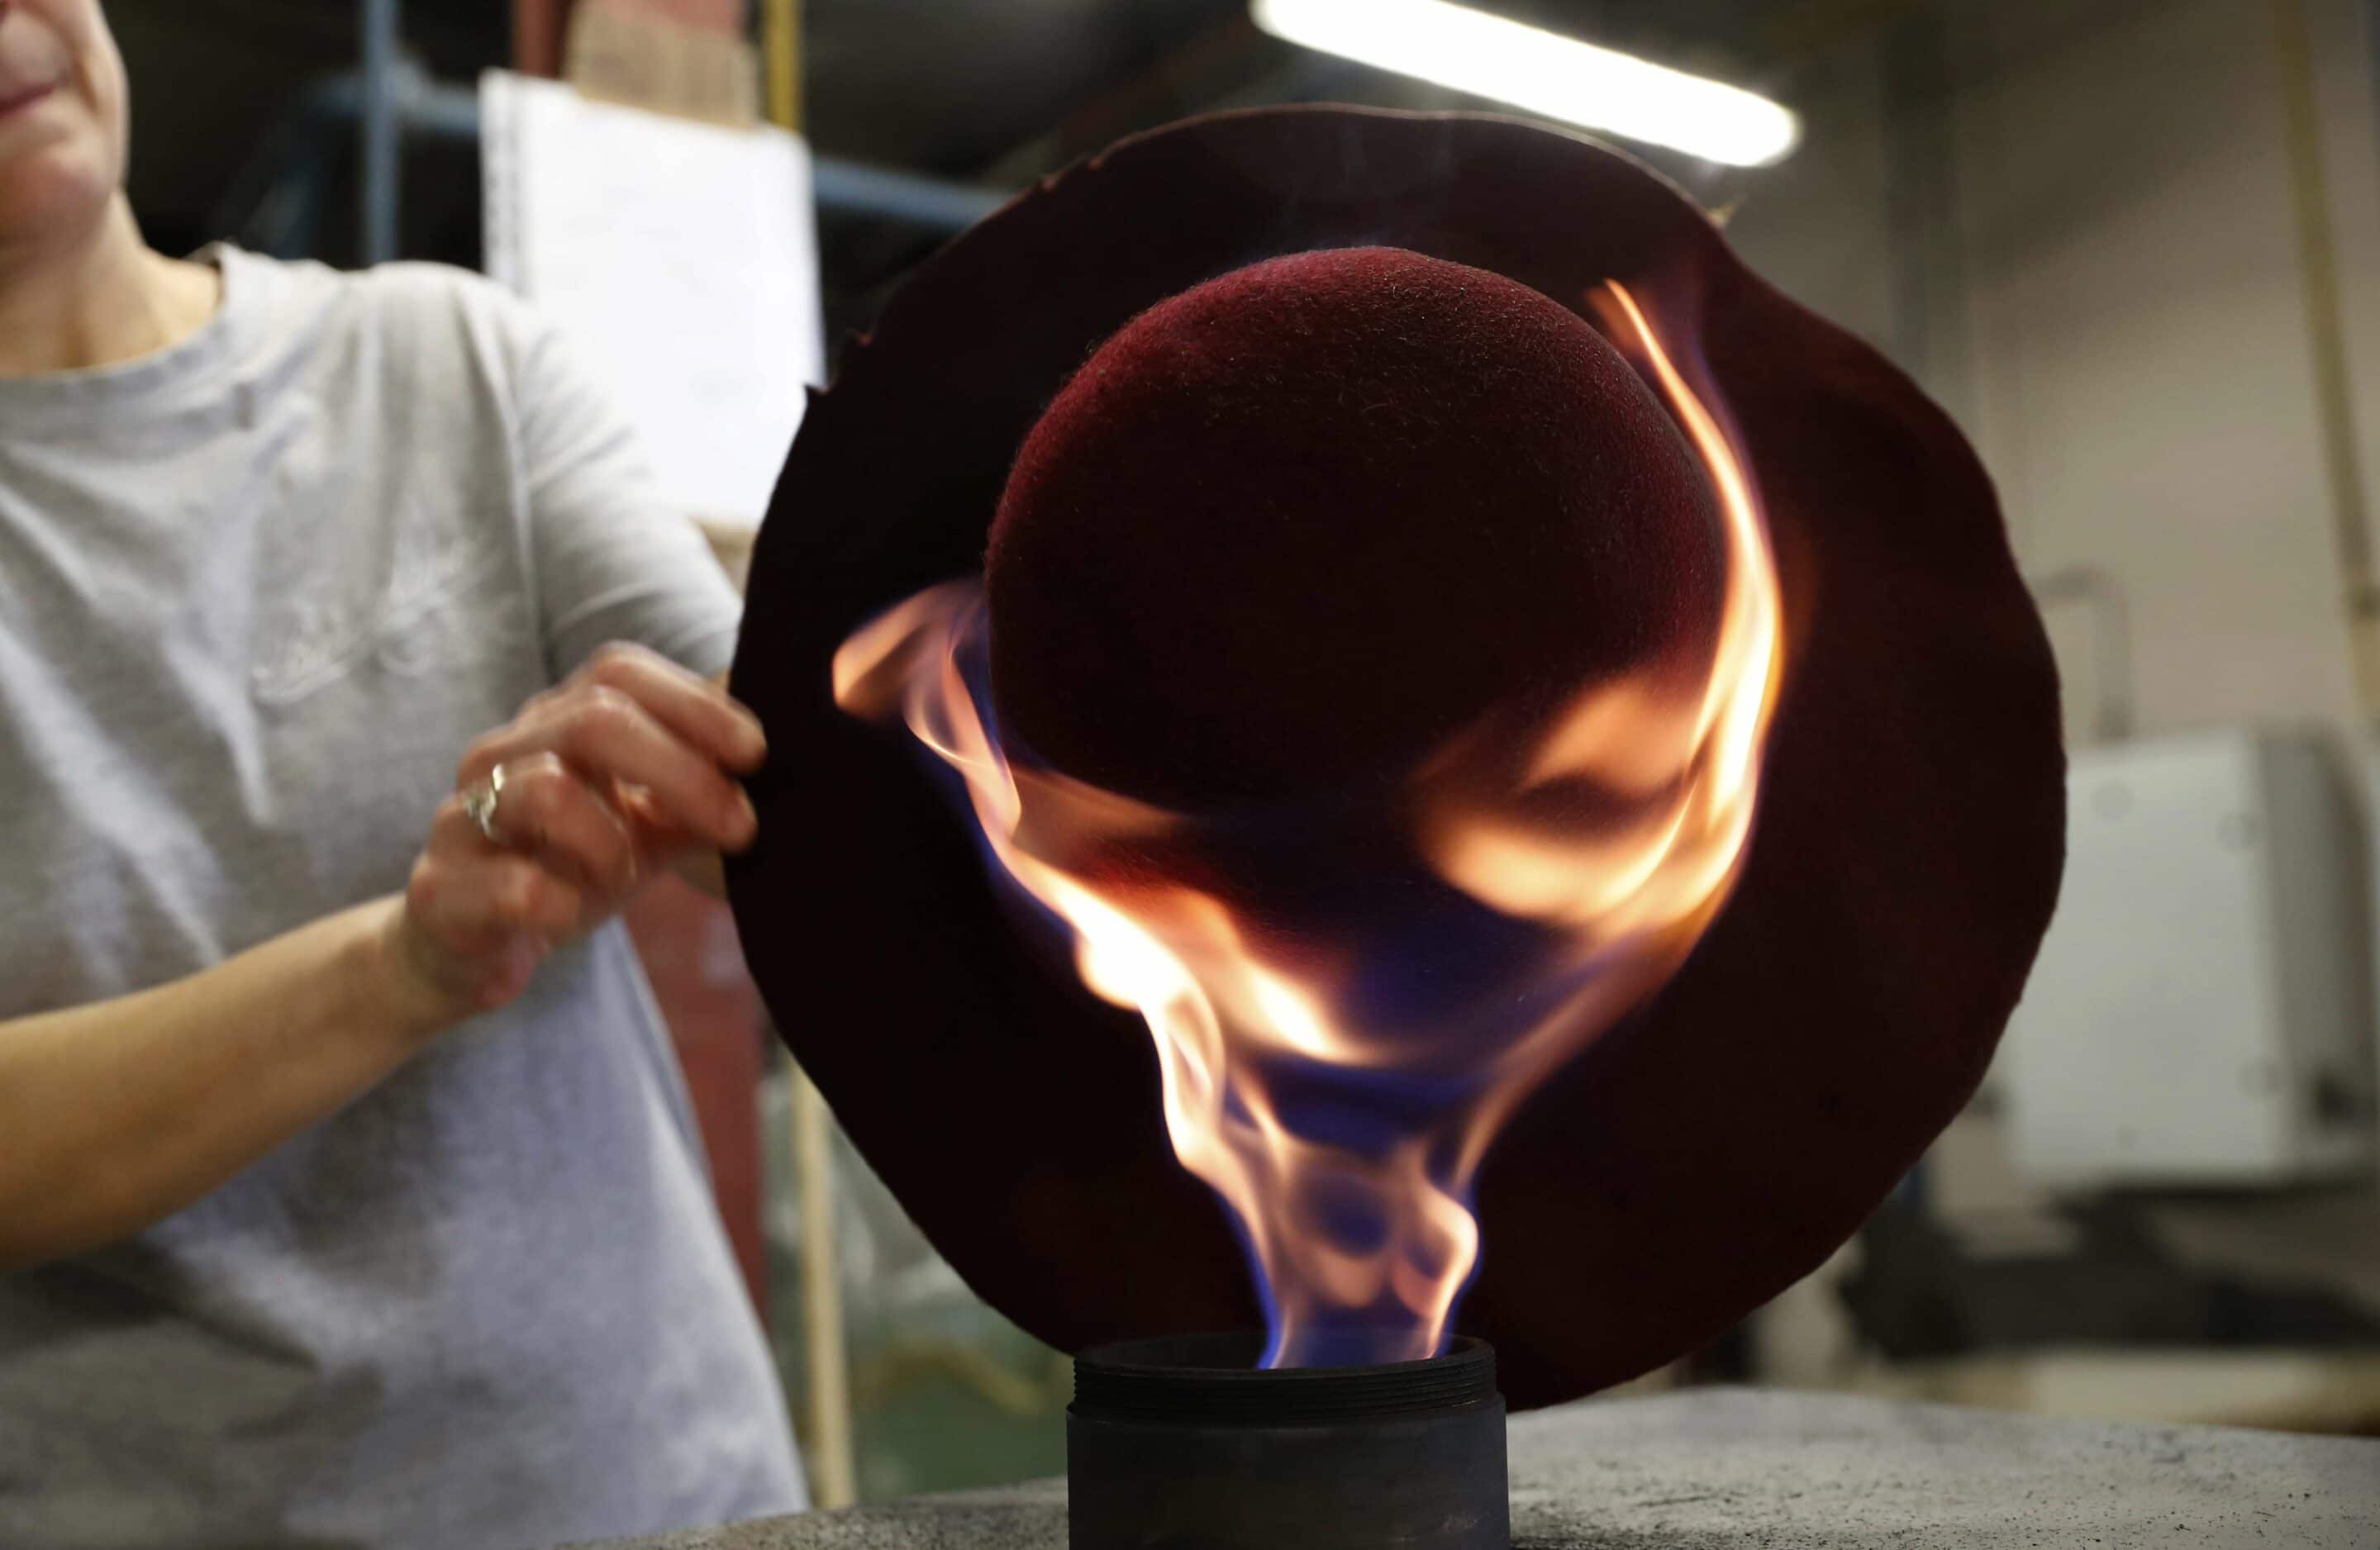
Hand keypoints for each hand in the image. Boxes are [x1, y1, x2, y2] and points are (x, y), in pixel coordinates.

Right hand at [387, 644, 766, 1021]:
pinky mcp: (439, 889)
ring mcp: (461, 817)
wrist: (467, 948)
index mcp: (552, 723)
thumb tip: (778, 770)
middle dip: (684, 772)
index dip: (696, 705)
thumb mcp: (646, 827)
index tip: (756, 754)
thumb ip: (701, 795)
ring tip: (625, 876)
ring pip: (547, 787)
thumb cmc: (567, 869)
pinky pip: (513, 884)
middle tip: (739, 826)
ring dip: (614, 841)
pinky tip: (570, 914)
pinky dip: (560, 903)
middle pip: (596, 718)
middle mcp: (500, 753)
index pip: (619, 671)